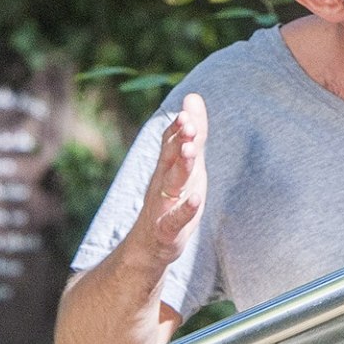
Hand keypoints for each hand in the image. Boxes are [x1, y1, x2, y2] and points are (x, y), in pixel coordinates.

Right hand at [134, 92, 208, 265]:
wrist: (147, 246)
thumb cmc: (171, 200)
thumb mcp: (185, 166)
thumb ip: (192, 134)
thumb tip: (193, 96)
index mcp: (168, 167)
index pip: (171, 142)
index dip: (179, 126)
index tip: (187, 108)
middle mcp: (163, 182)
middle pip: (170, 158)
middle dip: (180, 140)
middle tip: (187, 123)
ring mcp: (164, 206)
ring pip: (172, 184)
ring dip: (182, 167)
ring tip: (192, 151)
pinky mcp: (167, 230)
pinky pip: (175, 219)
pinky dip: (185, 210)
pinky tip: (195, 201)